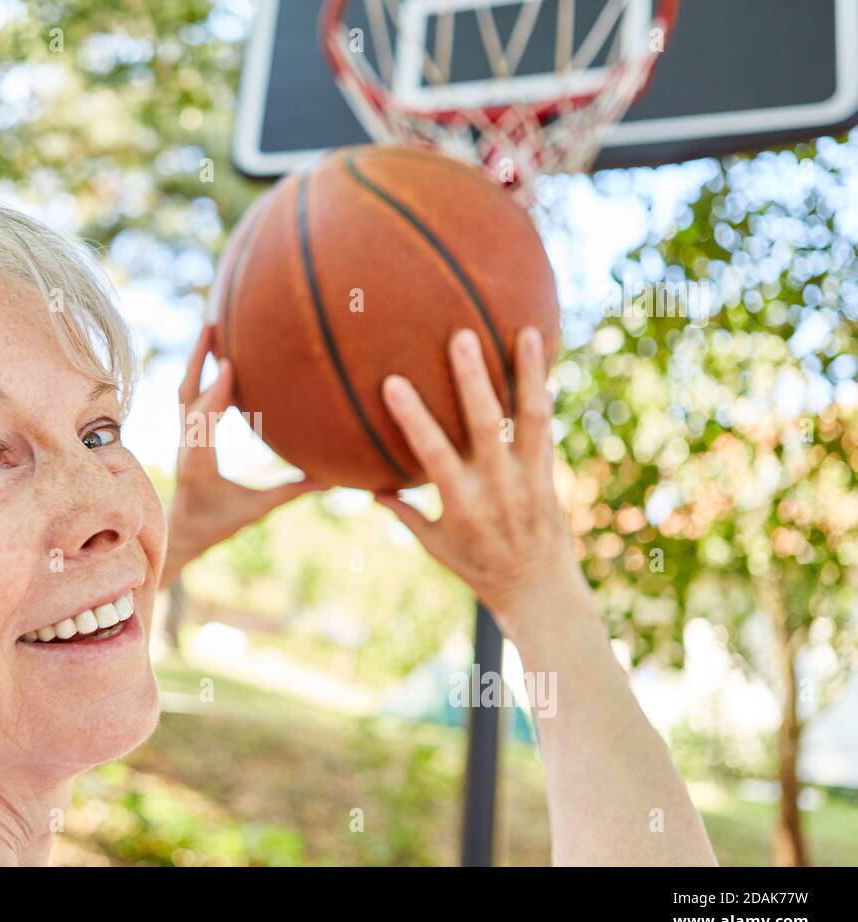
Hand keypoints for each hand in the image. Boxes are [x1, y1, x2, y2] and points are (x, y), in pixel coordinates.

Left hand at [161, 323, 326, 588]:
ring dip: (197, 358)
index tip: (227, 364)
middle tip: (212, 322)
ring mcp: (183, 435)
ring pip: (185, 389)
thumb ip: (291, 492)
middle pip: (187, 392)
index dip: (216, 392)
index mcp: (199, 462)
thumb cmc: (217, 524)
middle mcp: (186, 443)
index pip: (204, 421)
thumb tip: (334, 479)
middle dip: (197, 357)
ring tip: (212, 325)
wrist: (180, 531)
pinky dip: (200, 371)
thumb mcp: (255, 511)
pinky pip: (189, 395)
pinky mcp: (185, 431)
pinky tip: (216, 353)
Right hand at [374, 326, 587, 630]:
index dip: (414, 418)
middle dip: (473, 379)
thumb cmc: (478, 569)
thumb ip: (405, 514)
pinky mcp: (550, 474)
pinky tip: (543, 358)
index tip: (393, 382)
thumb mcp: (436, 547)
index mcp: (462, 505)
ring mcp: (529, 478)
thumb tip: (370, 486)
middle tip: (461, 336)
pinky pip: (547, 426)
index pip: (433, 455)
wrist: (539, 590)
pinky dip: (544, 391)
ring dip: (528, 372)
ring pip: (530, 418)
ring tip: (524, 331)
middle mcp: (497, 488)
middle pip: (486, 425)